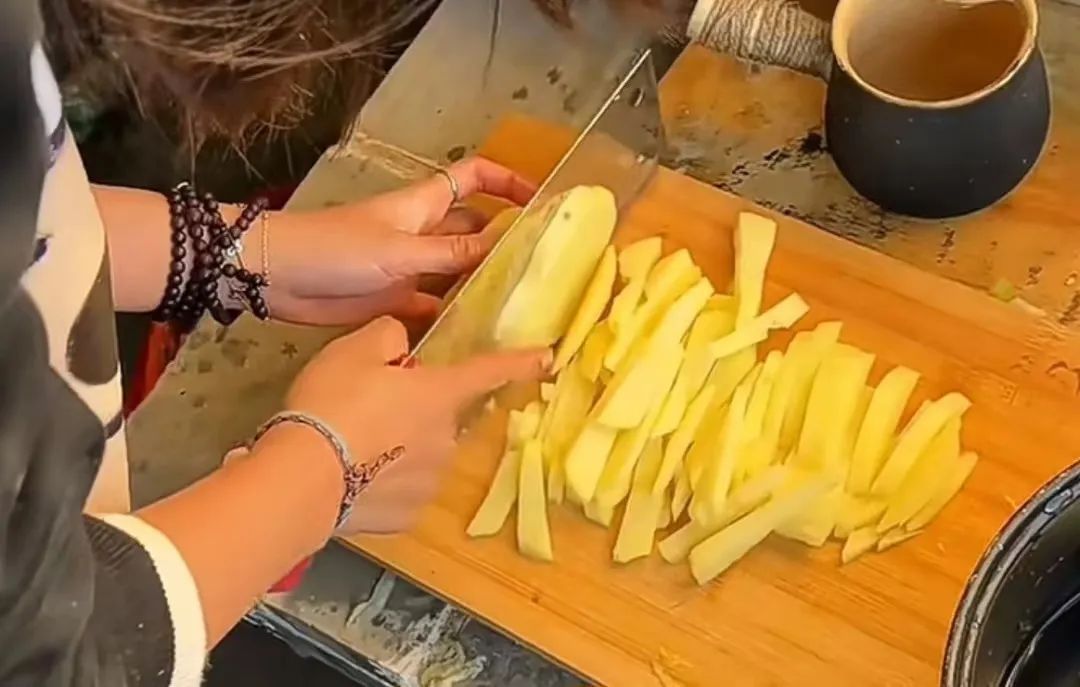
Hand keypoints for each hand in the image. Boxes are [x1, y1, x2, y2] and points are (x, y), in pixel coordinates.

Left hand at [258, 157, 534, 325]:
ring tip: (524, 308)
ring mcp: (411, 267)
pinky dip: (456, 316)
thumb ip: (452, 253)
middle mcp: (424, 234)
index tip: (541, 201)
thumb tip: (507, 245)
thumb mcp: (399, 251)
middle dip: (506, 242)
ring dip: (484, 284)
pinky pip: (437, 305)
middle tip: (546, 270)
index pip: (474, 178)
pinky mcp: (397, 299)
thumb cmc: (335, 249)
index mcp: (424, 206)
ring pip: (459, 271)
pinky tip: (481, 336)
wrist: (277, 277)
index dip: (507, 182)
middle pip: (474, 229)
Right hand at [285, 317, 549, 534]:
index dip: (518, 362)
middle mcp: (446, 440)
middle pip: (438, 418)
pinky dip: (381, 484)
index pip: (487, 372)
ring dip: (397, 450)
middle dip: (413, 413)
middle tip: (365, 410)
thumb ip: (388, 335)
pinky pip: (400, 492)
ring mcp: (429, 482)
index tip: (547, 358)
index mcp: (439, 395)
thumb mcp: (354, 349)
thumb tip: (401, 343)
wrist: (301, 478)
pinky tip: (350, 478)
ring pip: (420, 456)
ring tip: (350, 449)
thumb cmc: (331, 404)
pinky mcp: (406, 517)